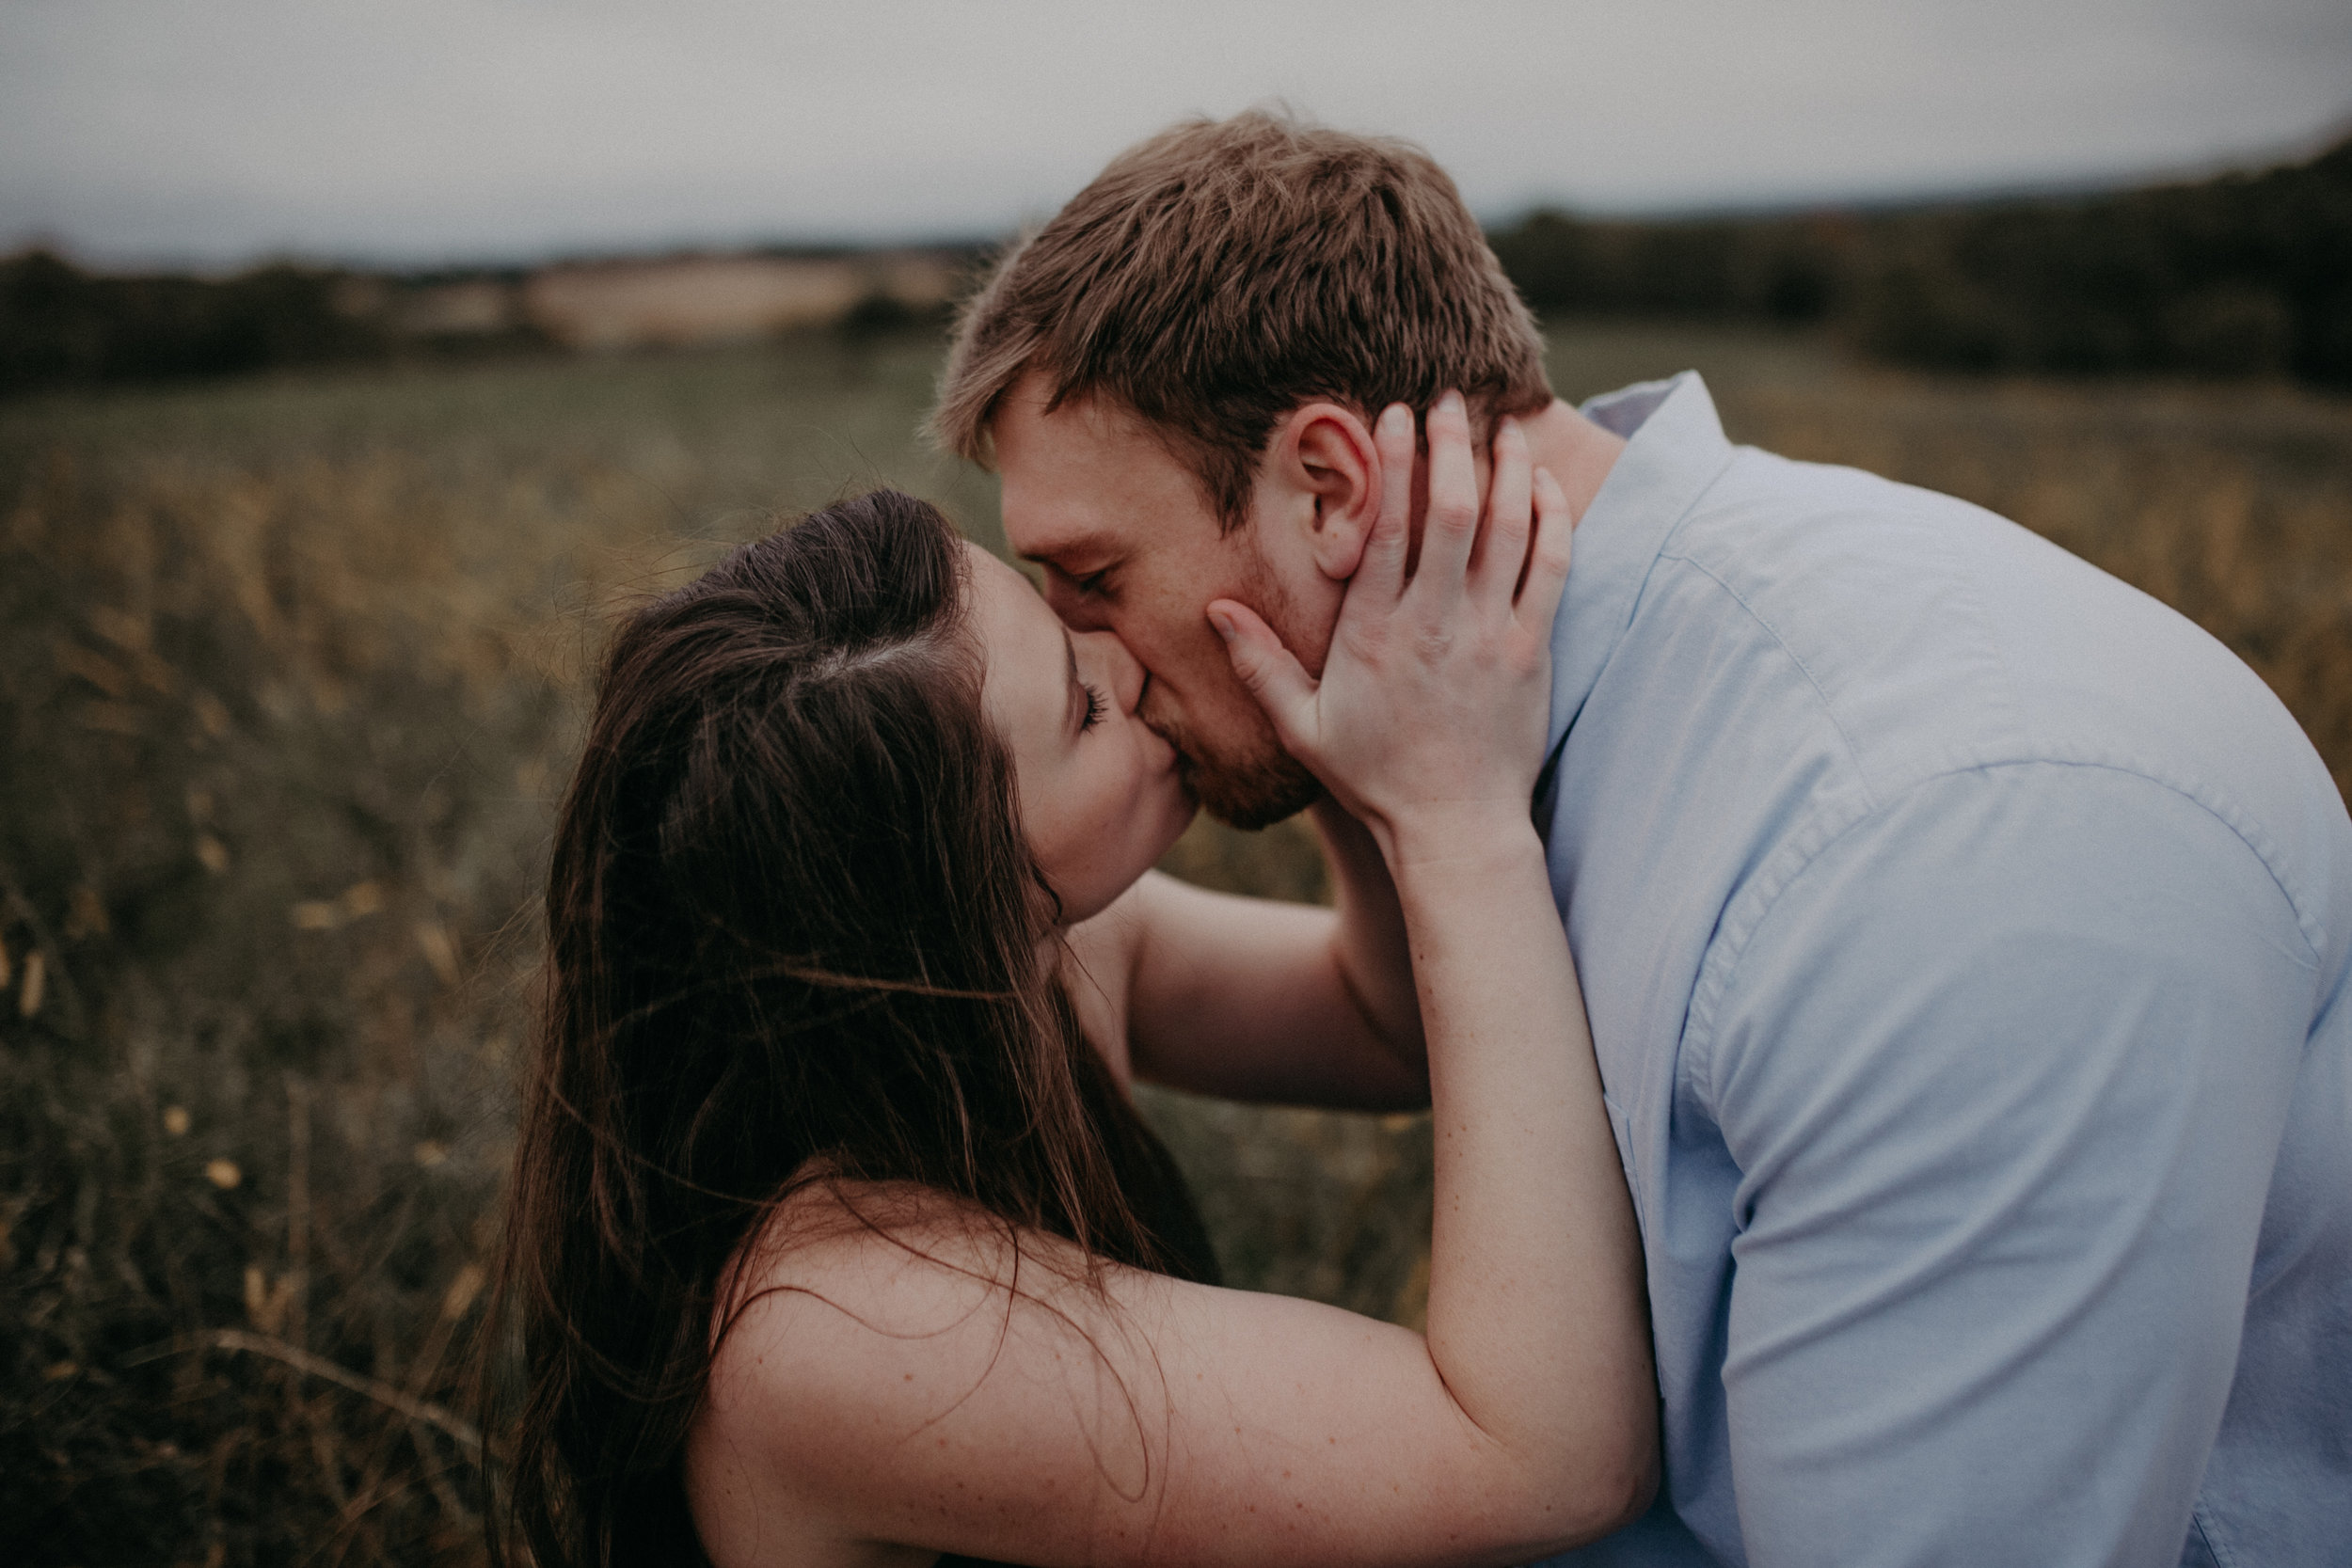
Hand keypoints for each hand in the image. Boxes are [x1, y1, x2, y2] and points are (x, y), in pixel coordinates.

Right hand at [1208, 391, 1572, 870]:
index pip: (1387, 527)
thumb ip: (1261, 665)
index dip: (1391, 462)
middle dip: (1451, 444)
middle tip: (1449, 399)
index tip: (1391, 415)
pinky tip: (1544, 486)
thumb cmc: (1376, 779)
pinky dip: (1552, 519)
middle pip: (1451, 510)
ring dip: (1507, 468)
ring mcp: (1492, 633)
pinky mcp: (1534, 649)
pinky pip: (1552, 566)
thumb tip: (1214, 610)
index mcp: (1375, 632)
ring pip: (1509, 528)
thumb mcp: (1304, 726)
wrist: (1456, 829)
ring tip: (1504, 426)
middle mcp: (1435, 623)